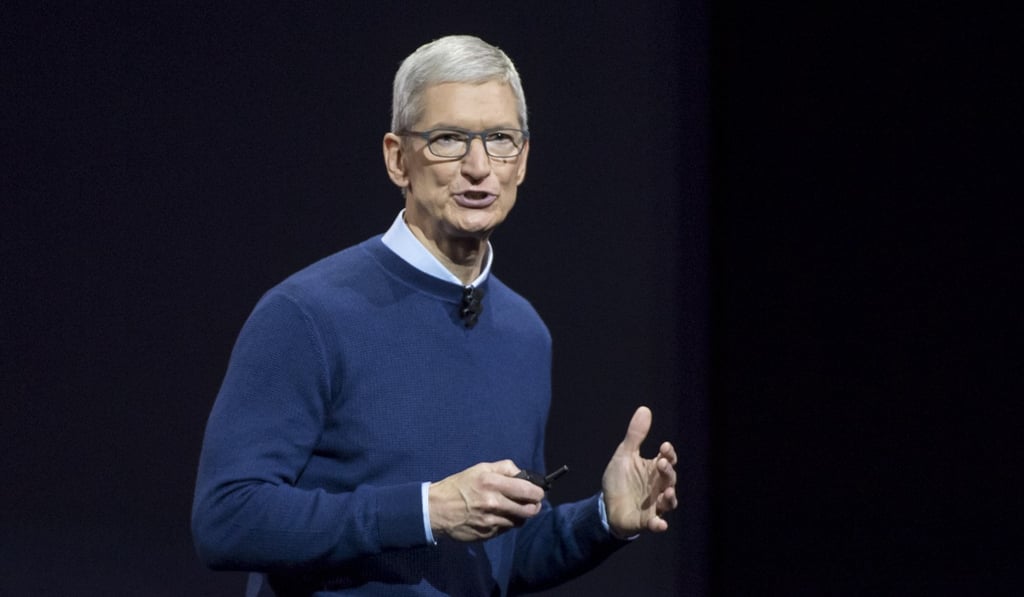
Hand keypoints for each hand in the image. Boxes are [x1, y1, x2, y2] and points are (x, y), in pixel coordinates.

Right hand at [429, 460, 545, 541]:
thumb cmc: (459, 486)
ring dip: (520, 515)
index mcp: (492, 483)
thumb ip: (504, 468)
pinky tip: (497, 517)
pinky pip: (506, 530)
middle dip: (534, 506)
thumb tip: (523, 474)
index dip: (538, 492)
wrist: (436, 509)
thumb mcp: (480, 468)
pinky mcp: (487, 534)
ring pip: (519, 521)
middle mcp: (493, 503)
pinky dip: (506, 523)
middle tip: (532, 503)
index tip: (539, 492)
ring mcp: (491, 521)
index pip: (528, 490)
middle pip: (529, 510)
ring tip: (513, 509)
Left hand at [601, 406, 678, 537]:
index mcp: (654, 470)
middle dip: (667, 472)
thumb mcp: (625, 455)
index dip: (668, 453)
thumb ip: (635, 435)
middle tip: (660, 463)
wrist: (606, 505)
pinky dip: (659, 524)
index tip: (664, 446)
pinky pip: (656, 524)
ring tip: (667, 492)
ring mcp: (654, 505)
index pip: (668, 459)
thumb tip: (644, 409)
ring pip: (669, 502)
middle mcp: (659, 487)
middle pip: (670, 479)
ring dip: (669, 498)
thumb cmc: (620, 480)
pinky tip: (660, 524)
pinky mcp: (646, 521)